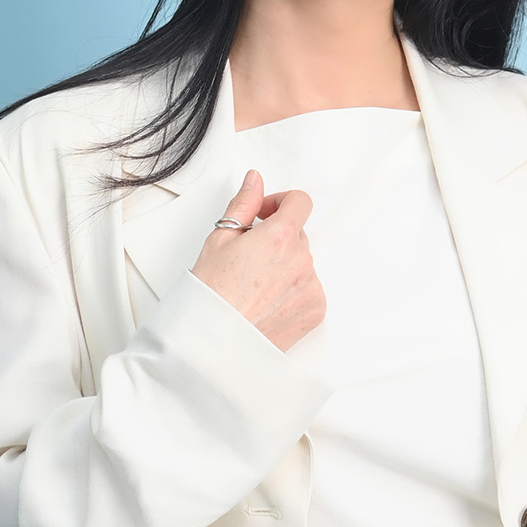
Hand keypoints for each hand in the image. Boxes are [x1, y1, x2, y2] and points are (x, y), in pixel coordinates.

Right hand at [190, 169, 326, 352]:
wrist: (213, 345)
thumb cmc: (210, 296)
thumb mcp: (219, 239)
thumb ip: (243, 204)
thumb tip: (255, 181)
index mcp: (280, 237)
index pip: (300, 202)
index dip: (280, 203)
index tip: (264, 215)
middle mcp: (302, 261)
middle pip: (299, 235)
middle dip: (277, 239)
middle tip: (247, 258)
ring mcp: (312, 288)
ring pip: (303, 264)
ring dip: (284, 266)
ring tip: (253, 286)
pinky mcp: (315, 311)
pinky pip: (308, 289)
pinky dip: (292, 291)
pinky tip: (265, 302)